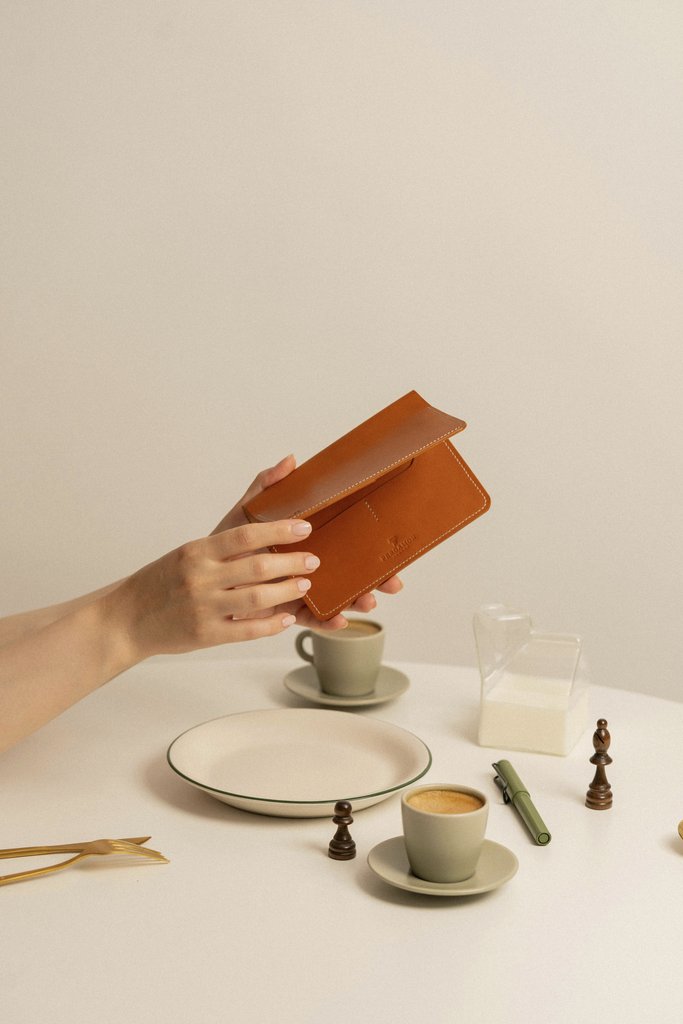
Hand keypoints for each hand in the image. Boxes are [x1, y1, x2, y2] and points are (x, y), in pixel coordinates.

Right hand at [110, 518, 320, 658]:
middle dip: (291, 564)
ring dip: (287, 592)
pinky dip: (271, 625)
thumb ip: (229, 534)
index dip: (279, 531)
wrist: (127, 618)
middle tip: (313, 561)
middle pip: (257, 568)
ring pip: (256, 600)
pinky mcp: (206, 635)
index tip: (304, 528)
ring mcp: (203, 608)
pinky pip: (247, 631)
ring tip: (304, 586)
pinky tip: (285, 618)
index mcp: (197, 551)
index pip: (245, 535)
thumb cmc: (164, 580)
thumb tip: (266, 503)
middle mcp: (200, 578)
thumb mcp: (190, 550)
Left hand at [212, 455, 402, 630]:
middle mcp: (309, 567)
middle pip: (351, 574)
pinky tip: (339, 620)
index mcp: (307, 542)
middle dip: (375, 580)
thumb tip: (291, 461)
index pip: (347, 545)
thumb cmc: (228, 541)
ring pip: (336, 597)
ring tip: (368, 601)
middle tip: (392, 581)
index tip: (392, 552)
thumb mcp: (248, 510)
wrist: (200, 575)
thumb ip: (267, 486)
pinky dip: (326, 622)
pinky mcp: (285, 610)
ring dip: (355, 601)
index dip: (371, 549)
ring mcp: (299, 590)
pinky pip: (310, 619)